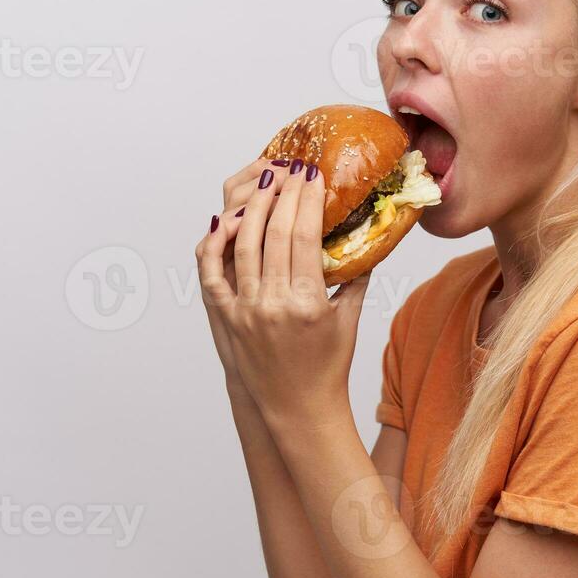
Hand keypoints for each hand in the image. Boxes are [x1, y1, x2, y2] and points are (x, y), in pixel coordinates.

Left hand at [195, 158, 369, 426]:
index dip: (307, 199)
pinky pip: (211, 271)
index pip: (304, 235)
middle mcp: (272, 304)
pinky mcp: (224, 317)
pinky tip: (227, 219)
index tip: (313, 176)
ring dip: (252, 206)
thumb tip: (366, 236)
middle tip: (292, 168)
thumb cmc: (327, 366)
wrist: (296, 408)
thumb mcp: (348, 320)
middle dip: (282, 192)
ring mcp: (243, 310)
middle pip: (273, 231)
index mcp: (308, 303)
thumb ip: (355, 277)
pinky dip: (216, 242)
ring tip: (265, 181)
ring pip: (241, 243)